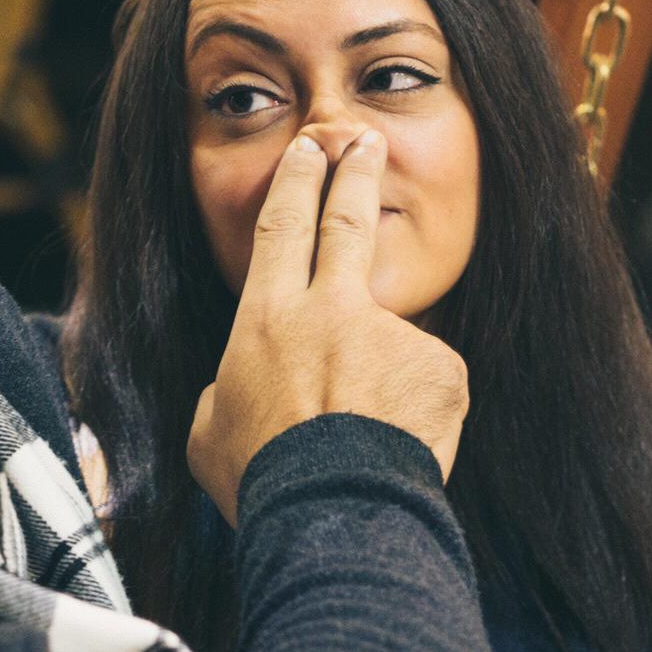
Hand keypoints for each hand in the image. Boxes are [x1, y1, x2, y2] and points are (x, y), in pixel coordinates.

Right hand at [188, 128, 469, 524]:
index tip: (308, 150)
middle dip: (355, 173)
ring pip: (392, 344)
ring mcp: (391, 333)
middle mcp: (329, 310)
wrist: (333, 510)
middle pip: (347, 223)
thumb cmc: (263, 477)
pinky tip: (399, 449)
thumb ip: (229, 391)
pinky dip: (418, 416)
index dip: (295, 184)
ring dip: (384, 381)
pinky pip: (431, 386)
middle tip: (366, 141)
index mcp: (268, 318)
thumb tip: (237, 389)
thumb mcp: (210, 430)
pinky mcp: (441, 366)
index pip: (282, 230)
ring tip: (367, 440)